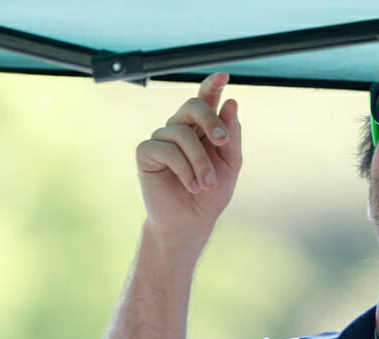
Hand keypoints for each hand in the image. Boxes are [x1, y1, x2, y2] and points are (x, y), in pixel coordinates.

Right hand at [136, 72, 241, 238]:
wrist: (190, 222)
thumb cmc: (211, 195)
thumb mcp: (230, 165)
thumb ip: (232, 136)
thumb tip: (231, 103)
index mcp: (202, 129)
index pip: (206, 99)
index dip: (212, 85)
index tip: (223, 75)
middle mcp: (180, 128)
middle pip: (193, 105)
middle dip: (211, 120)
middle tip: (223, 142)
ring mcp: (162, 138)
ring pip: (182, 132)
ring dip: (200, 161)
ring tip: (207, 185)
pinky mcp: (146, 152)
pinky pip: (167, 149)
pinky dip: (184, 168)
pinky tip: (192, 186)